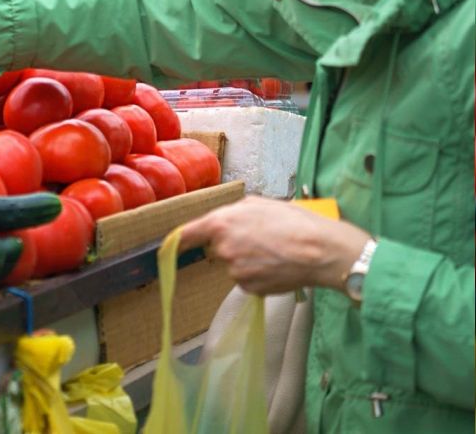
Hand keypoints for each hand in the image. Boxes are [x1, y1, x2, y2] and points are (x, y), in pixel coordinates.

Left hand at [179, 196, 370, 294]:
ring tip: (275, 251)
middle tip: (262, 238)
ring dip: (249, 260)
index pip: (188, 234)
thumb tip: (226, 218)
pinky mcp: (249, 288)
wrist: (320, 251)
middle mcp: (223, 249)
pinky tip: (277, 266)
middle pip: (218, 249)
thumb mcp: (260, 203)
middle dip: (235, 244)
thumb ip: (234, 211)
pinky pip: (247, 280)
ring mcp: (235, 271)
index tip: (169, 245)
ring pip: (235, 265)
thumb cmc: (294, 222)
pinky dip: (259, 274)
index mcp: (221, 223)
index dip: (178, 240)